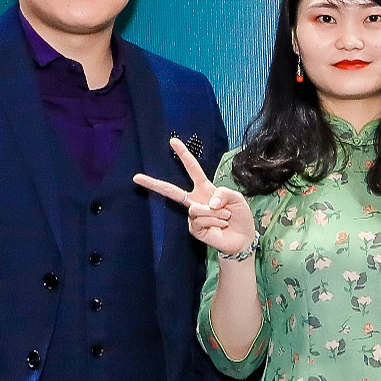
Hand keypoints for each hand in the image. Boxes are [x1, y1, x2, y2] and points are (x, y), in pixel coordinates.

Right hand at [133, 137, 258, 255]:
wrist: (243, 238)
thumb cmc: (240, 216)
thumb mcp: (237, 198)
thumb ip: (224, 192)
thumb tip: (208, 203)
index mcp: (205, 189)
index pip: (192, 169)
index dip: (183, 155)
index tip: (173, 142)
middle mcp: (196, 201)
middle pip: (171, 191)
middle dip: (154, 184)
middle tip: (137, 177)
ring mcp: (193, 216)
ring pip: (197, 209)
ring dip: (216, 213)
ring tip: (226, 217)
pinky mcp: (194, 229)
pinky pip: (201, 220)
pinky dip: (215, 221)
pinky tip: (221, 226)